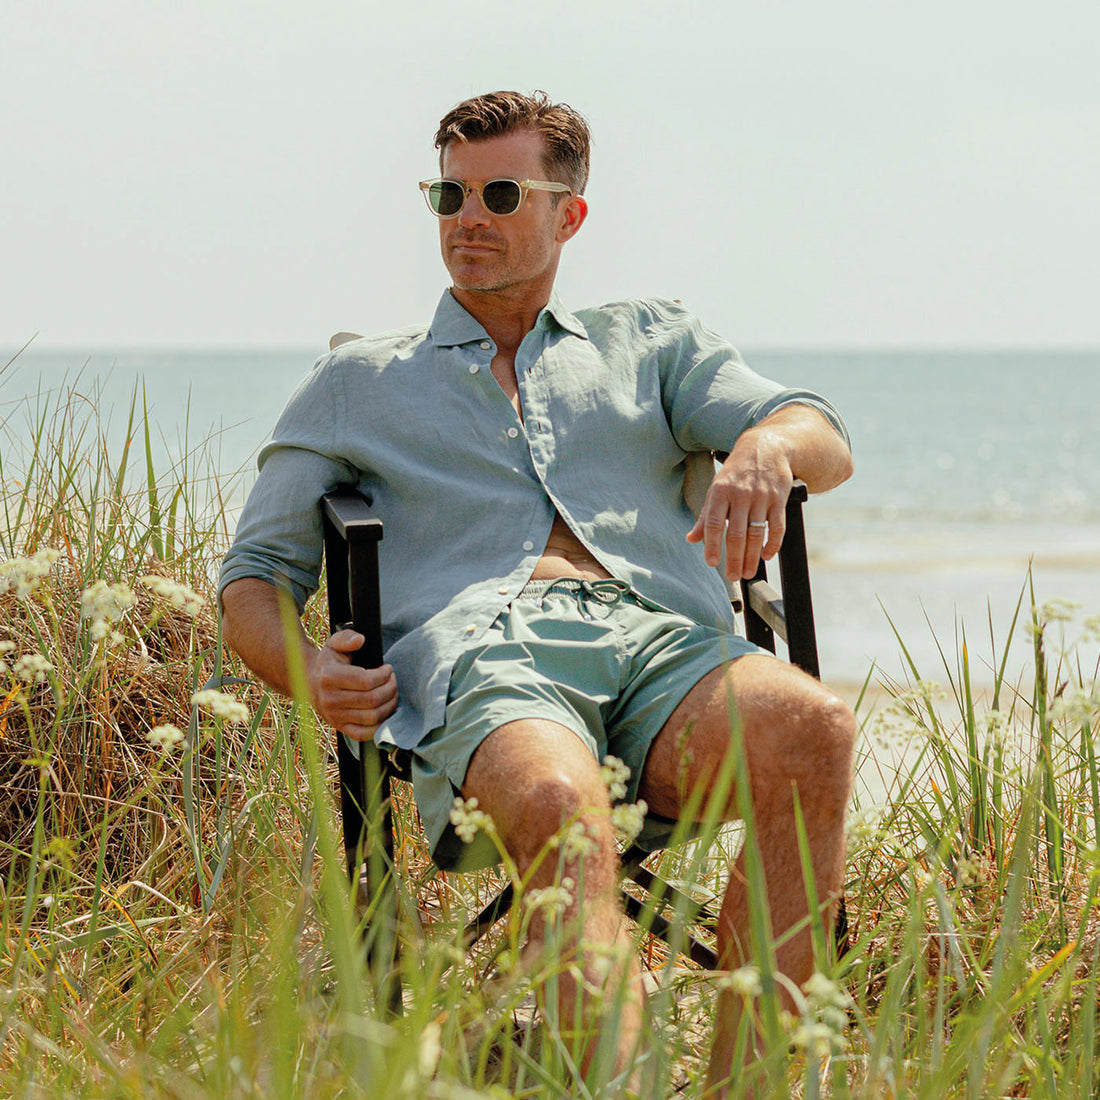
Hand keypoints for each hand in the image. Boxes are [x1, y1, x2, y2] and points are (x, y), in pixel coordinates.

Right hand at [308, 629, 398, 740]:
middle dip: (390, 689)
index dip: (384, 675)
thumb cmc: (330, 662)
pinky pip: (364, 734)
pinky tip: (385, 711)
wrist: (312, 683)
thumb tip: (359, 640)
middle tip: (393, 681)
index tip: (388, 669)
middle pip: (372, 700)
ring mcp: (334, 716)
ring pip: (372, 717)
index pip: (366, 681)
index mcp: (329, 677)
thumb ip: (347, 637)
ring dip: (390, 705)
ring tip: (392, 693)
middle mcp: (330, 699)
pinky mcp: (339, 727)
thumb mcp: (334, 643)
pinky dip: (380, 726)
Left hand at [686, 433, 792, 580]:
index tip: (712, 563)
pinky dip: (773, 544)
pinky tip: (767, 556)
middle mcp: (741, 494)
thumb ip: (705, 516)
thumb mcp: (717, 488)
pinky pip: (777, 526)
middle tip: (734, 576)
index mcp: (720, 491)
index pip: (714, 522)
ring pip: (757, 532)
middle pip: (737, 532)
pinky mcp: (780, 498)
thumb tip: (691, 539)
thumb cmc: (736, 472)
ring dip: (753, 556)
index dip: (712, 544)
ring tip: (748, 572)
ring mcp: (762, 496)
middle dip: (734, 558)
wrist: (766, 447)